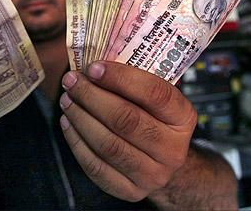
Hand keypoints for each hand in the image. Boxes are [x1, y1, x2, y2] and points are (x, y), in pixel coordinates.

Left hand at [59, 61, 196, 201]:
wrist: (166, 161)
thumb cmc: (154, 120)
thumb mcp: (156, 98)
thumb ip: (135, 81)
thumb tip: (95, 61)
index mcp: (183, 118)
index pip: (154, 93)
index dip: (120, 78)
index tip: (93, 67)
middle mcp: (172, 149)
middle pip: (126, 119)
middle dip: (92, 96)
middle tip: (71, 81)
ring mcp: (153, 174)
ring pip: (108, 144)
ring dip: (81, 118)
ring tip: (67, 99)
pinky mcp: (130, 190)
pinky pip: (96, 167)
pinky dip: (77, 142)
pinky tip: (68, 123)